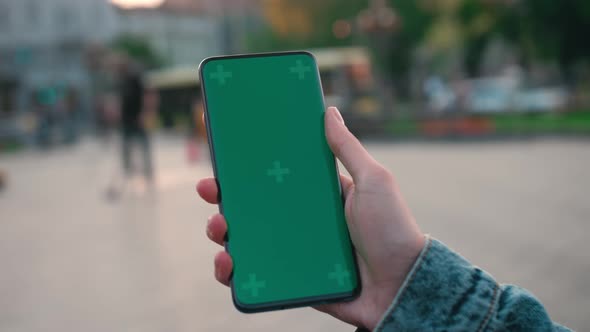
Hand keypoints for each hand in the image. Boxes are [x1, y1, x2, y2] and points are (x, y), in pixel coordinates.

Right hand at [196, 107, 424, 329]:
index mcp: (314, 193)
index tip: (222, 147)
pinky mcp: (289, 278)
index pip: (272, 173)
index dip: (246, 162)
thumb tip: (329, 111)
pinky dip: (233, 271)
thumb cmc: (392, 229)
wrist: (402, 286)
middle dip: (222, 195)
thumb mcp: (373, 180)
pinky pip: (254, 273)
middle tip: (209, 188)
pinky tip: (228, 265)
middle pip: (250, 204)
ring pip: (244, 237)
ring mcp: (291, 248)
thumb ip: (348, 149)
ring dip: (221, 231)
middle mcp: (298, 219)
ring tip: (219, 228)